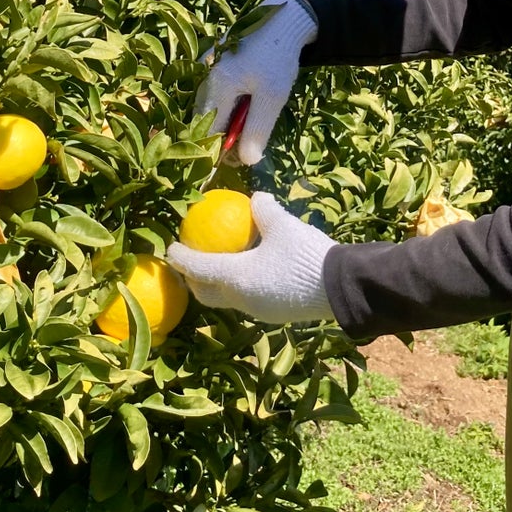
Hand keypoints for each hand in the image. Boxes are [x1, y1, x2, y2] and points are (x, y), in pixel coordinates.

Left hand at [167, 194, 335, 323]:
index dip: (181, 257)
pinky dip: (240, 286)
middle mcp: (241, 299)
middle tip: (191, 259)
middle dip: (194, 279)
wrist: (341, 287)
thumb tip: (255, 198)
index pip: (198, 268)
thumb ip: (263, 210)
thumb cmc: (306, 254)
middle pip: (207, 293)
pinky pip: (248, 299)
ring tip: (220, 264)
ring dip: (218, 284)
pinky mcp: (274, 313)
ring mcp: (258, 310)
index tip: (170, 247)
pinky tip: (252, 271)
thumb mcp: (283, 224)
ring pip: (228, 299)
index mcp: (236, 278)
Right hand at [196, 0, 316, 165]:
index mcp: (217, 87)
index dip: (220, 150)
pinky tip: (249, 103)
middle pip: (207, 119)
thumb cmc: (278, 59)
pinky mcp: (217, 66)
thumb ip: (257, 129)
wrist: (283, 21)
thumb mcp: (272, 98)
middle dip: (225, 135)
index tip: (240, 159)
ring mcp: (210, 71)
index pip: (207, 131)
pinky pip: (217, 94)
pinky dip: (230, 106)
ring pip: (212, 107)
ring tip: (253, 118)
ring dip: (229, 120)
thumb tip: (246, 161)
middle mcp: (207, 80)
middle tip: (249, 142)